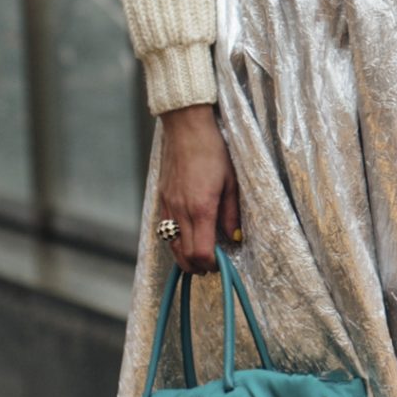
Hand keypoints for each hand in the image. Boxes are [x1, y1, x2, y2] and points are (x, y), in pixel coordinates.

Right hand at [157, 103, 240, 272]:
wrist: (186, 129)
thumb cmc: (214, 151)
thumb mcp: (232, 182)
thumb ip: (232, 213)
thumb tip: (235, 237)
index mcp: (201, 208)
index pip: (201, 251)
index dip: (211, 264)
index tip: (221, 264)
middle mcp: (181, 210)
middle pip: (184, 254)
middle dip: (197, 266)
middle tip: (211, 267)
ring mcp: (168, 205)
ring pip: (171, 244)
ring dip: (183, 256)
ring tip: (198, 259)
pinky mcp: (161, 198)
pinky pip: (165, 228)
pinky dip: (174, 240)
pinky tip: (185, 238)